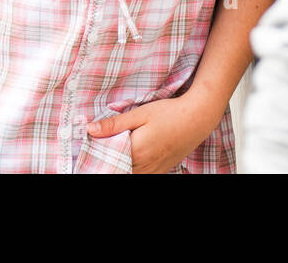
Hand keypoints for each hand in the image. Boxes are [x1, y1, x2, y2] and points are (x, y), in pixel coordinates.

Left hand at [85, 92, 223, 173]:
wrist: (198, 118)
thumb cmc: (170, 112)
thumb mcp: (140, 113)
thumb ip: (115, 124)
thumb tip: (90, 130)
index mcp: (136, 151)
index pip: (107, 160)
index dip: (97, 154)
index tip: (90, 146)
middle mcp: (144, 166)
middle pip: (117, 170)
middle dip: (107, 161)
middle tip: (100, 149)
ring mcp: (154, 171)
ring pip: (129, 174)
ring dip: (120, 166)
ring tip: (115, 152)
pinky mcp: (161, 171)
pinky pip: (141, 175)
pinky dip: (132, 169)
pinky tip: (131, 158)